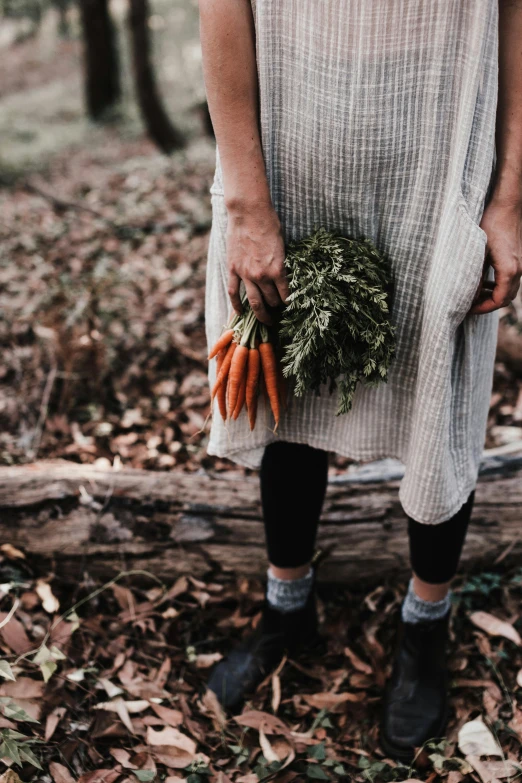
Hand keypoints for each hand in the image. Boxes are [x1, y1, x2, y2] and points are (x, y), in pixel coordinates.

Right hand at [225, 200, 288, 324]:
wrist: (249, 212)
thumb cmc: (270, 224)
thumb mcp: (283, 245)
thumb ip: (282, 263)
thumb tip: (284, 276)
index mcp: (278, 269)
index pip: (286, 295)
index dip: (289, 303)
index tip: (291, 308)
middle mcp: (262, 276)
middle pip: (271, 301)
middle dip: (276, 309)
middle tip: (279, 314)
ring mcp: (246, 274)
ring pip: (254, 302)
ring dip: (261, 314)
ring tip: (265, 321)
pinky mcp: (233, 269)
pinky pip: (234, 292)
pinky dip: (236, 306)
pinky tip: (240, 313)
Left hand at [469, 196, 521, 314]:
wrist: (508, 205)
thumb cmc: (492, 224)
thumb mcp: (478, 252)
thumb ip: (475, 276)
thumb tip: (468, 295)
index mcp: (509, 270)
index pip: (498, 301)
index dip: (482, 308)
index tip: (467, 309)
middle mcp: (519, 270)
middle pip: (505, 299)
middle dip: (487, 305)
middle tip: (469, 305)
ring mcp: (521, 265)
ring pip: (509, 290)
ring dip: (493, 295)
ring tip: (475, 295)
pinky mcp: (519, 259)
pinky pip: (510, 280)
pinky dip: (498, 285)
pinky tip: (485, 282)